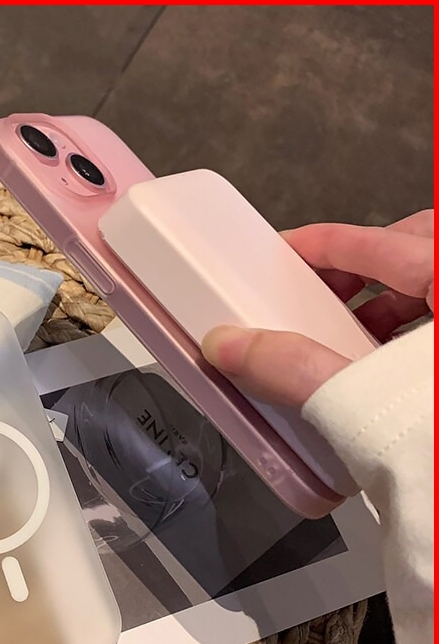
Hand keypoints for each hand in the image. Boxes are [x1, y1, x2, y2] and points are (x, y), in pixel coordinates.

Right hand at [201, 210, 433, 407]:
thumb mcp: (366, 399)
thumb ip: (296, 370)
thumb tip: (231, 345)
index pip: (378, 238)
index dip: (321, 244)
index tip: (283, 253)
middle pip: (415, 247)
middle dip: (357, 267)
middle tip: (313, 293)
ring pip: (434, 282)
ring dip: (388, 300)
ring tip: (346, 336)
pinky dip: (414, 327)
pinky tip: (386, 366)